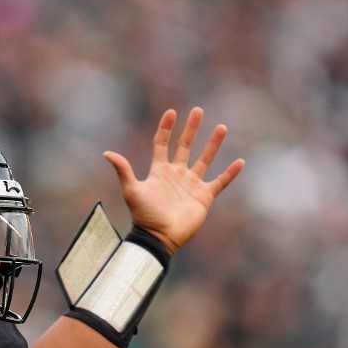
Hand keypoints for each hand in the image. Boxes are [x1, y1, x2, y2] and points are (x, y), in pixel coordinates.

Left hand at [104, 107, 244, 254]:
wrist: (159, 236)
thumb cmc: (144, 215)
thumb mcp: (131, 190)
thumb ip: (123, 170)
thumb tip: (107, 153)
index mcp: (159, 171)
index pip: (162, 144)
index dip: (166, 128)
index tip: (171, 112)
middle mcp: (176, 174)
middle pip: (185, 146)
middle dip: (191, 129)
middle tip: (198, 110)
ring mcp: (191, 184)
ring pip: (205, 159)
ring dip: (213, 144)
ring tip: (221, 127)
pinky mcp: (204, 196)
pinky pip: (220, 182)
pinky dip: (230, 173)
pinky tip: (240, 162)